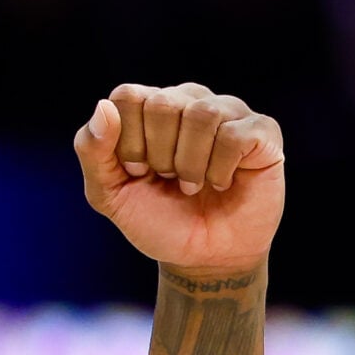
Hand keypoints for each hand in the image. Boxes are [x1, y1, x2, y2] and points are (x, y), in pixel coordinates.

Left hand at [73, 83, 283, 273]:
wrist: (203, 257)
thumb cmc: (158, 220)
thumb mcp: (110, 194)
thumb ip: (93, 152)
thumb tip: (103, 107)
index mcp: (150, 107)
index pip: (128, 96)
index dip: (127, 143)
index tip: (138, 172)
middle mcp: (190, 99)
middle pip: (161, 103)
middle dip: (158, 156)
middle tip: (169, 180)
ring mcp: (229, 111)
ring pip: (201, 114)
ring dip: (190, 165)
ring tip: (193, 185)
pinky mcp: (262, 131)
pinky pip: (234, 135)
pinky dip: (220, 170)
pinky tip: (222, 183)